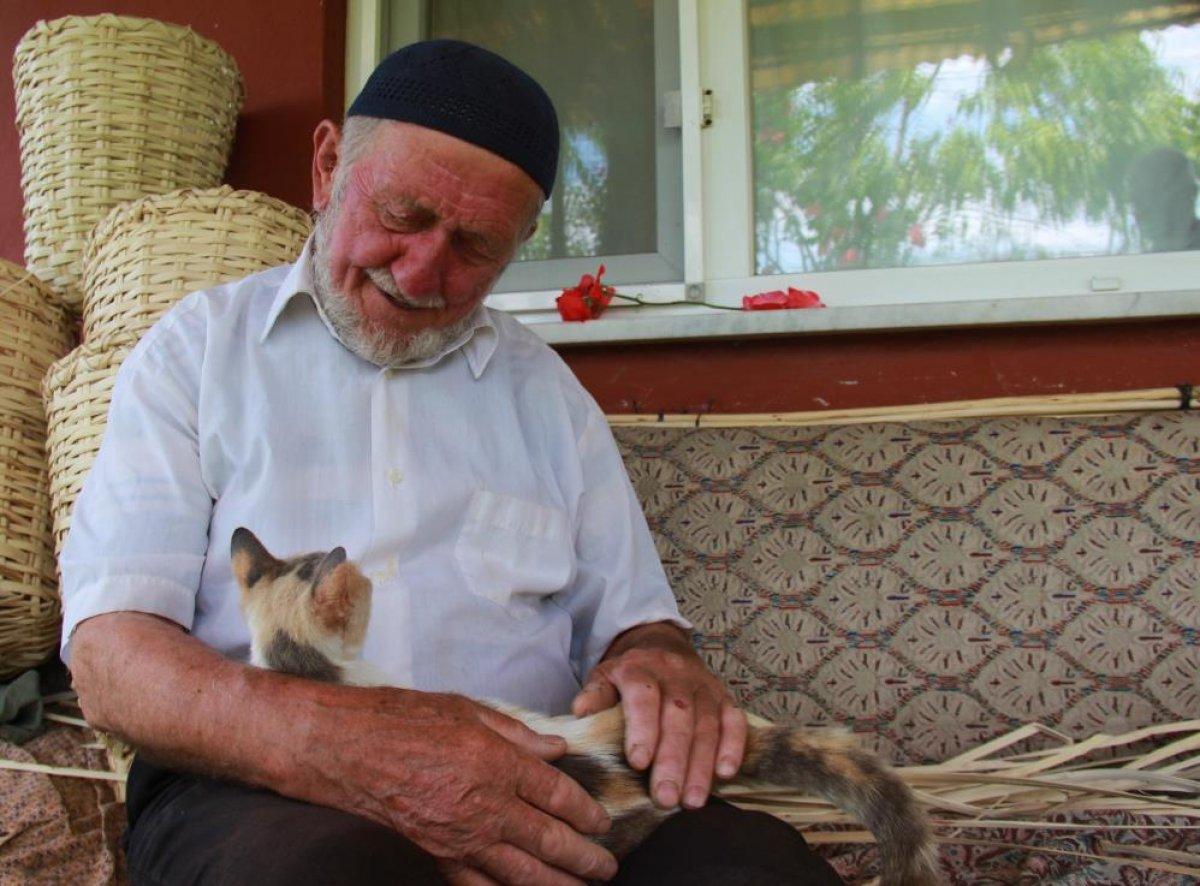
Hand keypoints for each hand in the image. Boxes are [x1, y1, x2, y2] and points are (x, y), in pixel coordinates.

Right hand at [296, 688, 616, 884]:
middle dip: (584, 858)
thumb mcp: (468, 708)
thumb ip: (517, 732)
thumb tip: (554, 748)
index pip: (557, 795)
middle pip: (549, 840)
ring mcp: (460, 836)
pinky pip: (476, 884)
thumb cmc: (402, 718)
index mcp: (497, 762)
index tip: (602, 822)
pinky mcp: (435, 854)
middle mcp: (484, 805)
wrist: (345, 747)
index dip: (586, 811)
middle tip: (607, 868)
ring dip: (557, 884)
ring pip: (521, 873)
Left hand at [570, 624, 746, 810]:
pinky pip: (734, 721)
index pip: (643, 697)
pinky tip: (725, 774)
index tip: (638, 762)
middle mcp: (675, 675)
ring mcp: (703, 686)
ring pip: (706, 724)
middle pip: (678, 717)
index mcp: (640, 669)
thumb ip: (595, 696)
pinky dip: (733, 747)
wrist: (660, 645)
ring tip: (691, 801)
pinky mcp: (724, 697)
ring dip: (701, 765)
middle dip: (672, 760)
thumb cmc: (629, 674)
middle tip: (665, 798)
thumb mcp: (604, 677)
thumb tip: (581, 713)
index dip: (643, 729)